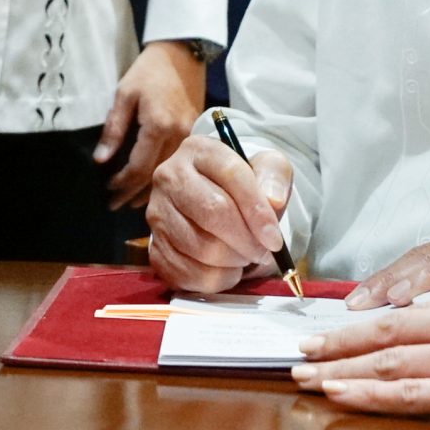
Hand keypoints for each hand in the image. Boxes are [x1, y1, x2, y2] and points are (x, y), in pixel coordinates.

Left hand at [95, 42, 207, 209]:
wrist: (181, 54)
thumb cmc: (148, 72)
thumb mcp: (124, 95)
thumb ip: (113, 130)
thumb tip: (100, 161)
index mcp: (159, 126)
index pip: (139, 168)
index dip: (121, 184)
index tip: (106, 191)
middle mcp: (179, 136)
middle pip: (156, 176)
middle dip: (132, 194)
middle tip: (113, 205)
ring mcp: (190, 136)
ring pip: (169, 173)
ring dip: (149, 190)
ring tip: (129, 202)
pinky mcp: (196, 134)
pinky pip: (179, 163)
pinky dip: (164, 176)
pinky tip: (152, 185)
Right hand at [145, 133, 292, 291]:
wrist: (218, 204)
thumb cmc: (245, 186)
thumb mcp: (268, 168)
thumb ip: (275, 177)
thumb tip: (273, 201)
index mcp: (199, 150)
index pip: (232, 176)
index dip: (257, 211)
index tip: (275, 239)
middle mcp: (170, 176)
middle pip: (212, 213)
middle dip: (245, 240)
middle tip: (263, 251)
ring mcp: (157, 213)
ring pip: (200, 247)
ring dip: (233, 261)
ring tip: (245, 255)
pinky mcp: (154, 246)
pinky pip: (187, 274)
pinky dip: (216, 279)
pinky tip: (227, 268)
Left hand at [293, 281, 429, 429]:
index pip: (410, 310)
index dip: (367, 320)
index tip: (337, 328)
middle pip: (386, 331)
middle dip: (337, 342)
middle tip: (300, 349)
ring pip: (387, 361)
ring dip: (340, 369)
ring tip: (304, 376)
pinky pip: (409, 393)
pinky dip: (368, 394)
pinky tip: (340, 394)